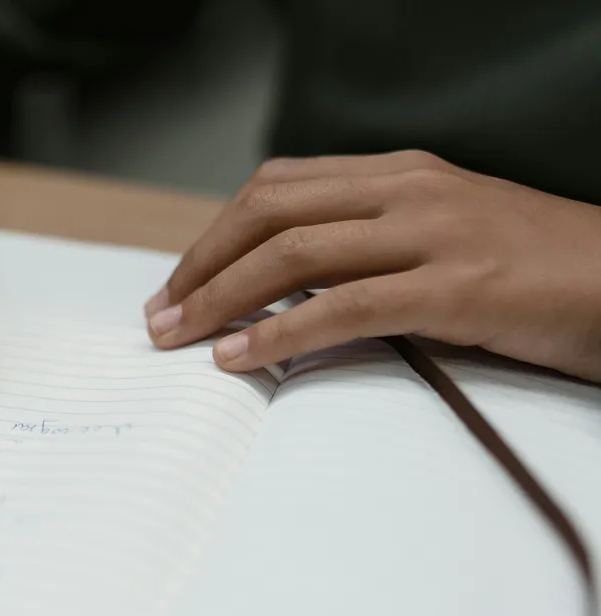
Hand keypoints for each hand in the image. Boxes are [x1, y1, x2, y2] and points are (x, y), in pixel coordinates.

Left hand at [144, 150, 600, 381]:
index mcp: (400, 174)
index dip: (214, 235)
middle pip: (268, 214)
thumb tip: (290, 288)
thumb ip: (374, 245)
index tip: (178, 282)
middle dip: (200, 266)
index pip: (277, 189)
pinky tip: (238, 358)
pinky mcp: (456, 288)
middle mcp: (408, 190)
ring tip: (176, 338)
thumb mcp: (446, 236)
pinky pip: (341, 307)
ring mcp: (432, 234)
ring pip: (293, 255)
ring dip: (219, 299)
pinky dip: (277, 334)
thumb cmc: (539, 271)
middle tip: (160, 317)